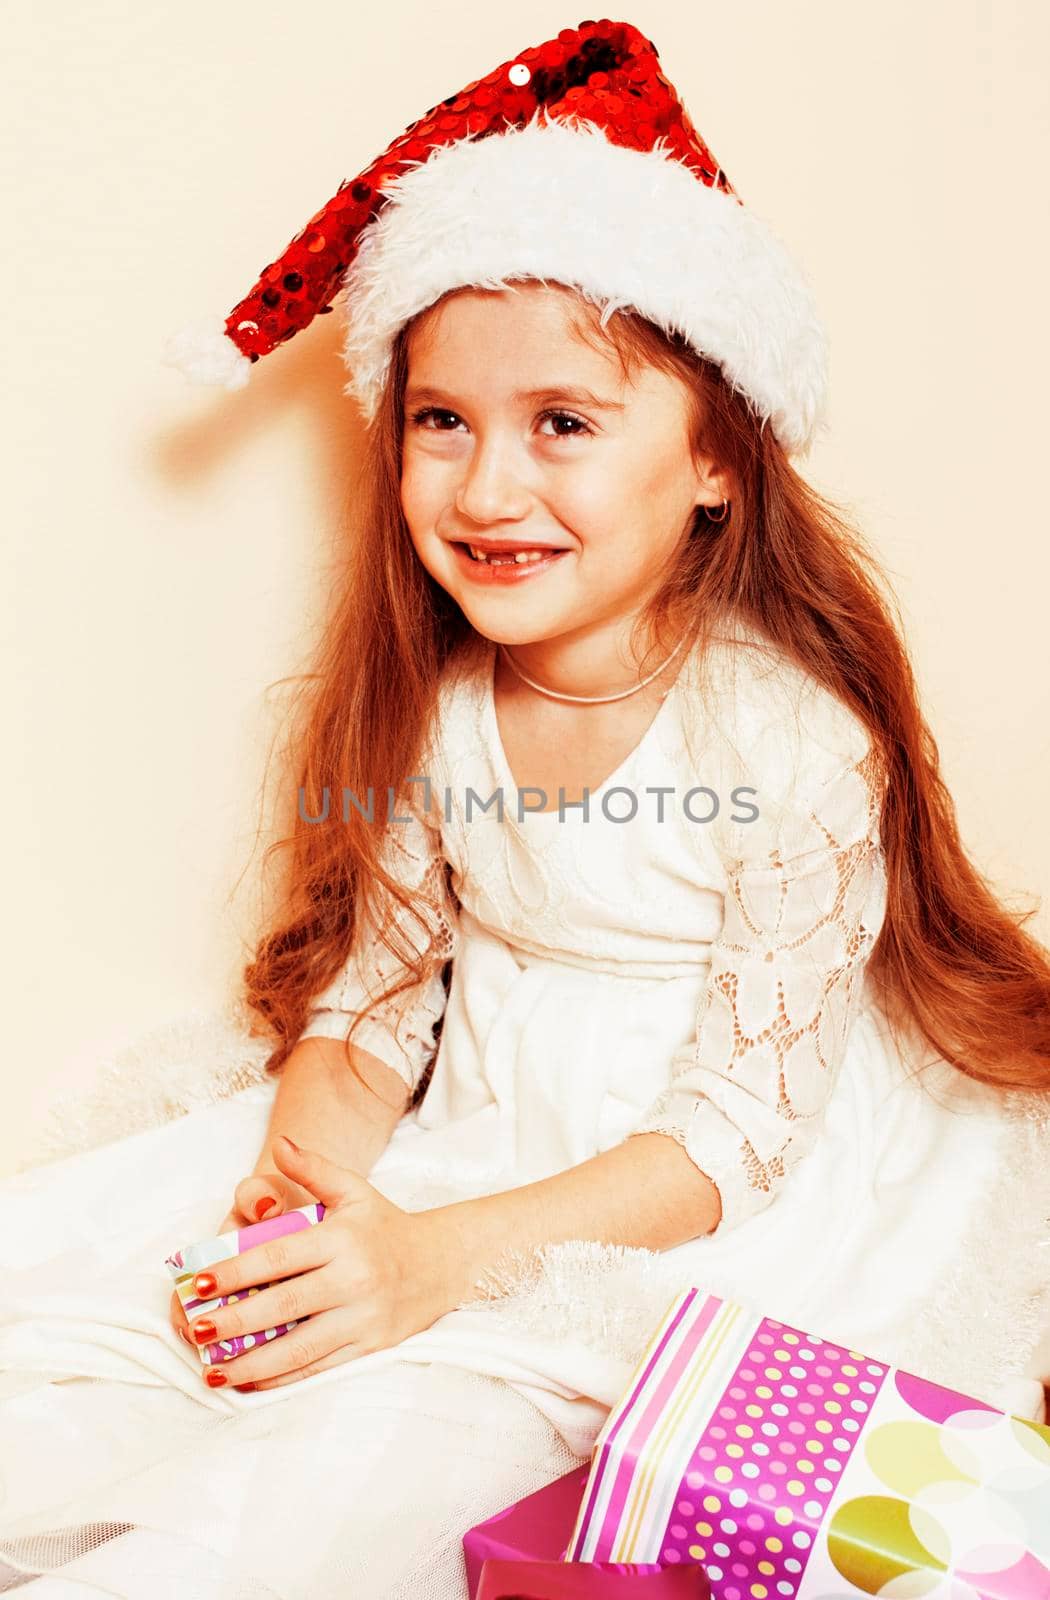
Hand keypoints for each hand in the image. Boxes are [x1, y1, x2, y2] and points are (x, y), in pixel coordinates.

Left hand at [179, 1134, 467, 1390]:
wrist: (440, 1263)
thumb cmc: (384, 1225)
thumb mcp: (353, 1190)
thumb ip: (313, 1168)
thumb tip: (280, 1144)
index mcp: (343, 1238)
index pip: (279, 1256)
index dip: (236, 1271)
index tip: (200, 1283)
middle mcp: (354, 1279)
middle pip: (284, 1306)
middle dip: (234, 1321)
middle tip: (195, 1329)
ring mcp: (363, 1317)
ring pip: (299, 1346)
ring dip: (251, 1362)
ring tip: (212, 1367)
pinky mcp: (370, 1348)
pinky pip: (319, 1368)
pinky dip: (281, 1378)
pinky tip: (249, 1379)